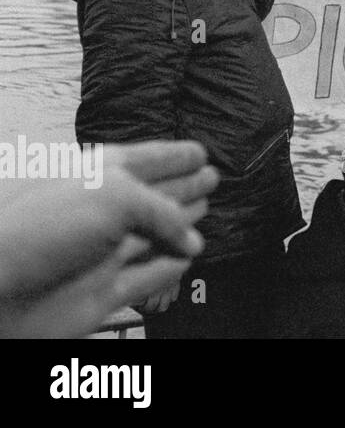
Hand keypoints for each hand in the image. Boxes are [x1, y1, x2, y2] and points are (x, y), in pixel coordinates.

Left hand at [0, 140, 217, 338]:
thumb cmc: (33, 230)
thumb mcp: (114, 196)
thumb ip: (162, 212)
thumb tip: (190, 239)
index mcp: (96, 176)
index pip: (146, 159)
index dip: (175, 155)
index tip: (199, 152)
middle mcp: (98, 212)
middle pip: (152, 196)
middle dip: (184, 185)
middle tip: (209, 178)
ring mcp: (98, 253)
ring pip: (151, 236)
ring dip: (179, 226)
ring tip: (204, 211)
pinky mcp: (98, 293)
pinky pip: (144, 279)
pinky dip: (167, 270)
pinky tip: (183, 260)